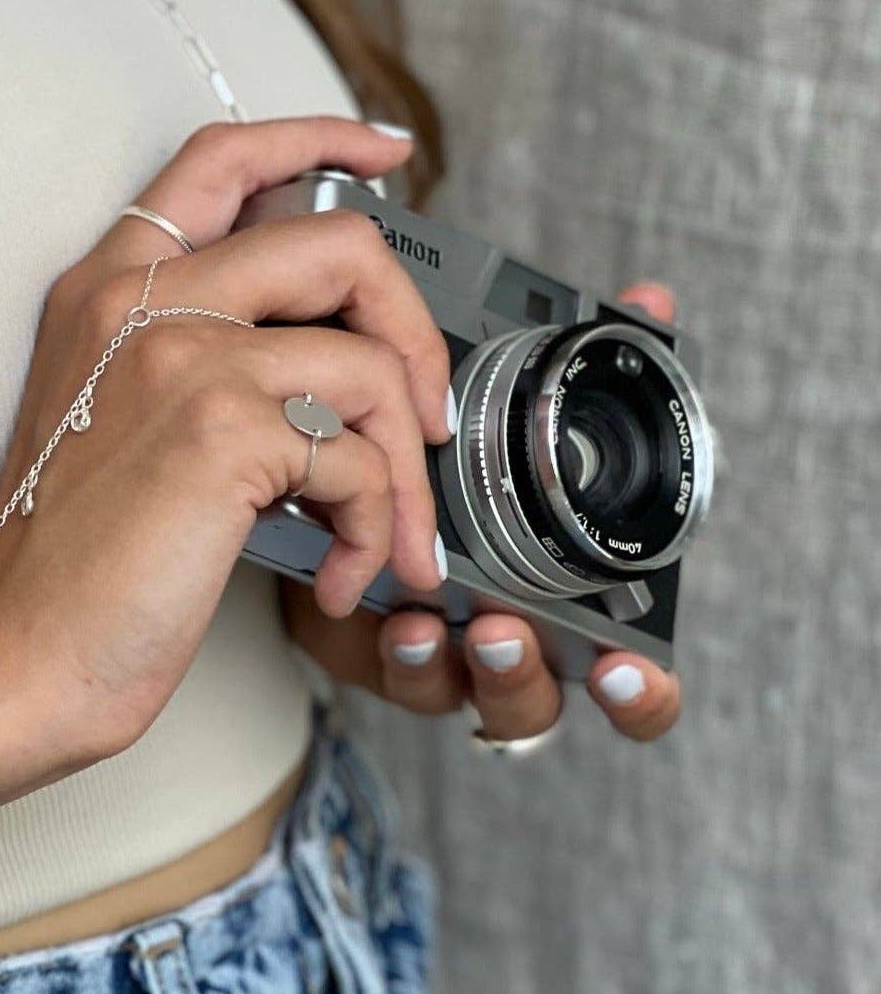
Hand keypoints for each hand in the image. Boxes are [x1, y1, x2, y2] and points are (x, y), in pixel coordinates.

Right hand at [0, 118, 452, 770]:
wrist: (14, 656)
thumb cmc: (69, 561)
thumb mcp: (119, 421)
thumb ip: (201, 359)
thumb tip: (332, 360)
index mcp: (109, 286)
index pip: (223, 158)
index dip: (318, 135)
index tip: (386, 151)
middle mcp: (139, 298)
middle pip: (338, 242)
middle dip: (415, 332)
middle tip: (424, 416)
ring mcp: (180, 354)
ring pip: (371, 364)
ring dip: (405, 470)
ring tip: (382, 537)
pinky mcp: (220, 430)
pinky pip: (362, 460)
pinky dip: (377, 530)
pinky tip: (340, 577)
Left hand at [281, 282, 683, 743]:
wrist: (341, 469)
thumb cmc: (457, 453)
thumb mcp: (521, 411)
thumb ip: (591, 364)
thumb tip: (652, 298)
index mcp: (558, 598)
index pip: (626, 671)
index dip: (641, 689)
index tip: (626, 669)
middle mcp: (503, 635)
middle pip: (533, 694)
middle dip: (521, 672)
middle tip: (500, 631)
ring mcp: (432, 648)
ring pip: (451, 690)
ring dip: (442, 663)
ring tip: (423, 625)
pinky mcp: (362, 643)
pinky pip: (380, 670)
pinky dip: (388, 651)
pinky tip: (385, 615)